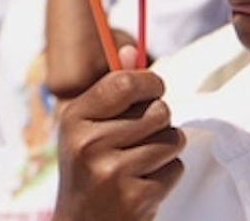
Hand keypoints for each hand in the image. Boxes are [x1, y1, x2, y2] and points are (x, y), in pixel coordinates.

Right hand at [55, 47, 184, 220]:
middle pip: (158, 110)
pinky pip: (175, 167)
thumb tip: (131, 50)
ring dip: (166, 149)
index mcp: (74, 119)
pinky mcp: (135, 198)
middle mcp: (88, 144)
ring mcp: (111, 173)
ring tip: (142, 163)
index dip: (150, 82)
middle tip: (140, 139)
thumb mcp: (89, 128)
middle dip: (160, 122)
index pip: (125, 82)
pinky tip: (143, 185)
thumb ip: (111, 89)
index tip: (155, 90)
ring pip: (172, 138)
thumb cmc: (90, 170)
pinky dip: (167, 176)